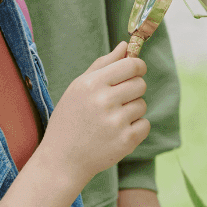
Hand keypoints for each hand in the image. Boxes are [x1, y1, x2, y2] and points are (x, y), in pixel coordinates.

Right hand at [40, 45, 148, 187]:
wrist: (62, 160)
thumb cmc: (69, 120)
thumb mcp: (78, 87)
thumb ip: (103, 64)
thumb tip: (125, 46)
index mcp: (91, 84)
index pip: (131, 65)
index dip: (137, 67)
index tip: (134, 71)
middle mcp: (104, 101)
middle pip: (140, 84)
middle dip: (133, 89)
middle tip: (118, 100)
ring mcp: (116, 122)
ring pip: (142, 105)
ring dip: (132, 110)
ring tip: (112, 119)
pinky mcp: (125, 141)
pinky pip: (145, 125)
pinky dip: (136, 128)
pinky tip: (117, 132)